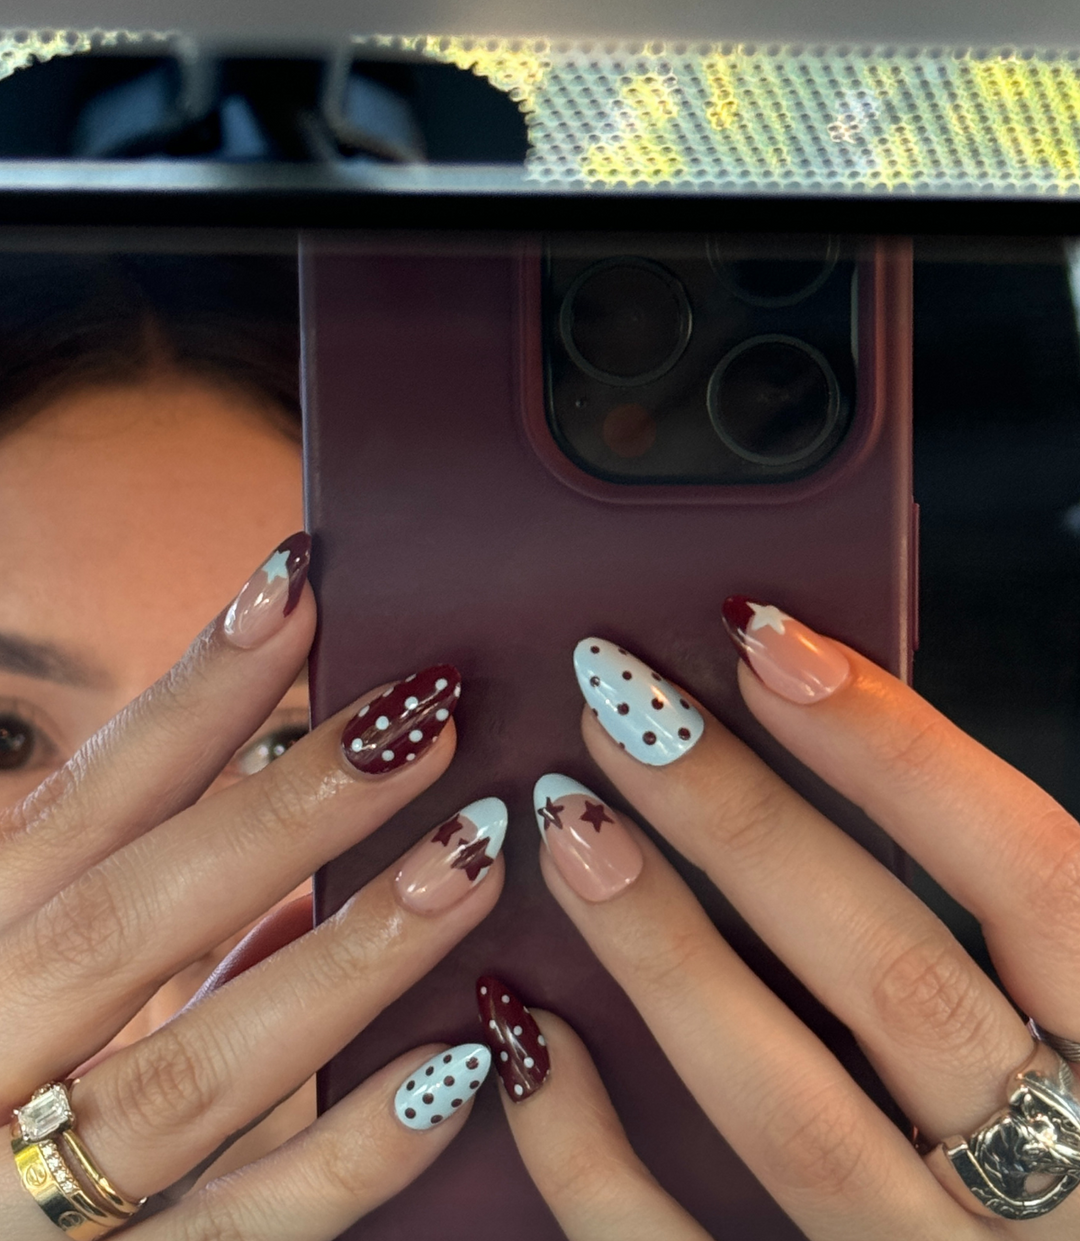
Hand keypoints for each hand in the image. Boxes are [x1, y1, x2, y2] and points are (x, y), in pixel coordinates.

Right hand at [0, 533, 504, 1239]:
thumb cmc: (4, 1075)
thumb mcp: (32, 972)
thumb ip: (137, 908)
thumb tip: (292, 820)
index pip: (83, 810)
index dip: (189, 698)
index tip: (297, 589)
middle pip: (132, 920)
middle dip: (284, 813)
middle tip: (427, 720)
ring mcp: (33, 1203)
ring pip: (196, 1074)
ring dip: (347, 958)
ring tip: (470, 859)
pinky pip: (239, 1237)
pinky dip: (348, 1156)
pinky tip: (457, 1070)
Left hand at [491, 603, 1079, 1238]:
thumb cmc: (1063, 1135)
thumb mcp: (1075, 1005)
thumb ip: (1005, 918)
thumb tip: (840, 733)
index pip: (1036, 879)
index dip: (904, 752)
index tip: (771, 644)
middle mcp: (1049, 1189)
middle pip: (897, 983)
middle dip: (750, 827)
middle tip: (626, 706)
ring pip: (790, 1113)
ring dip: (666, 952)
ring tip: (571, 821)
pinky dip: (590, 1155)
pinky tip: (525, 1035)